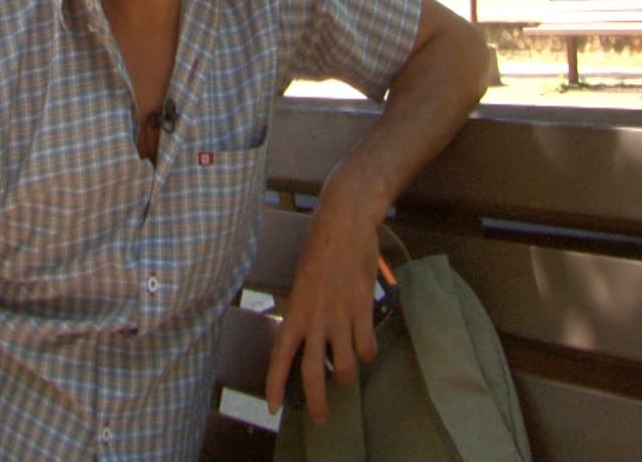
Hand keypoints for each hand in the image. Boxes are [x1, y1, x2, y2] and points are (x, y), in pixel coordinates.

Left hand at [265, 157, 383, 422]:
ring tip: (347, 376)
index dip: (275, 385)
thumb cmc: (321, 247)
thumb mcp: (304, 281)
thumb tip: (310, 334)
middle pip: (312, 373)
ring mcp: (340, 314)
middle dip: (317, 402)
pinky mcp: (363, 308)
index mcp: (295, 310)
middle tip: (321, 418)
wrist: (344, 222)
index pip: (280, 356)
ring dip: (347, 378)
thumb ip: (306, 310)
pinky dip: (367, 353)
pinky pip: (366, 347)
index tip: (274, 408)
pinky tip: (365, 349)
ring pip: (344, 367)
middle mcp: (315, 317)